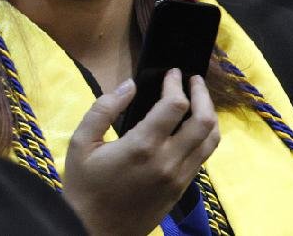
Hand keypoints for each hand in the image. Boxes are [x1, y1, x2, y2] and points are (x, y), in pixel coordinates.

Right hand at [63, 69, 219, 235]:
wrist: (95, 232)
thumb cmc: (84, 187)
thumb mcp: (81, 143)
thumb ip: (104, 108)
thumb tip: (129, 84)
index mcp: (142, 146)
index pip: (176, 105)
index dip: (177, 83)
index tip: (172, 73)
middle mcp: (168, 161)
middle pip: (204, 120)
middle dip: (202, 93)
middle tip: (193, 80)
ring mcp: (178, 178)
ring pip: (211, 140)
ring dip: (209, 114)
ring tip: (199, 99)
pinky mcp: (181, 189)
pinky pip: (202, 157)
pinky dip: (203, 136)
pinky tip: (191, 127)